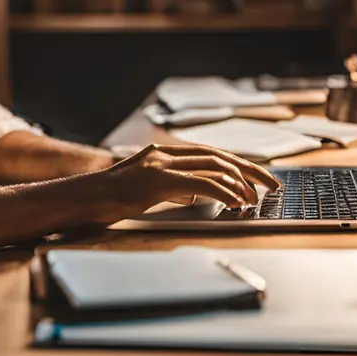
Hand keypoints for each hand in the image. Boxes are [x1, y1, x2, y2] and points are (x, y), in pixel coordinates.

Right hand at [94, 143, 281, 223]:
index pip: (209, 154)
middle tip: (271, 184)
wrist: (85, 198)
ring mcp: (162, 165)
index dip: (237, 164)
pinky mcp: (159, 180)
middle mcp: (165, 154)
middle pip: (218, 156)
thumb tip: (192, 196)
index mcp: (163, 154)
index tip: (257, 177)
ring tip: (252, 199)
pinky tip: (233, 201)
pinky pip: (200, 183)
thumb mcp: (145, 190)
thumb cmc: (111, 198)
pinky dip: (222, 191)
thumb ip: (171, 188)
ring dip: (238, 183)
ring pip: (213, 166)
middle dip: (249, 170)